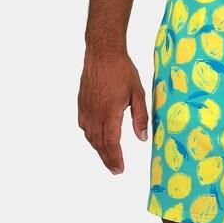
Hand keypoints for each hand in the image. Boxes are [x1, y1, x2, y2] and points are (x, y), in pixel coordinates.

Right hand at [77, 48, 148, 174]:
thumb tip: (142, 138)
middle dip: (107, 158)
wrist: (102, 53)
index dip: (115, 158)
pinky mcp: (81, 104)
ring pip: (90, 136)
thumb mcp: (138, 93)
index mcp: (110, 112)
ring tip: (108, 157)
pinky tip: (96, 139)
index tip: (120, 169)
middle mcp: (95, 113)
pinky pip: (84, 126)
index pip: (111, 142)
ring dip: (98, 149)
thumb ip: (140, 117)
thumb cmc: (122, 70)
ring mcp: (86, 109)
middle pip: (99, 144)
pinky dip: (91, 137)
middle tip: (115, 169)